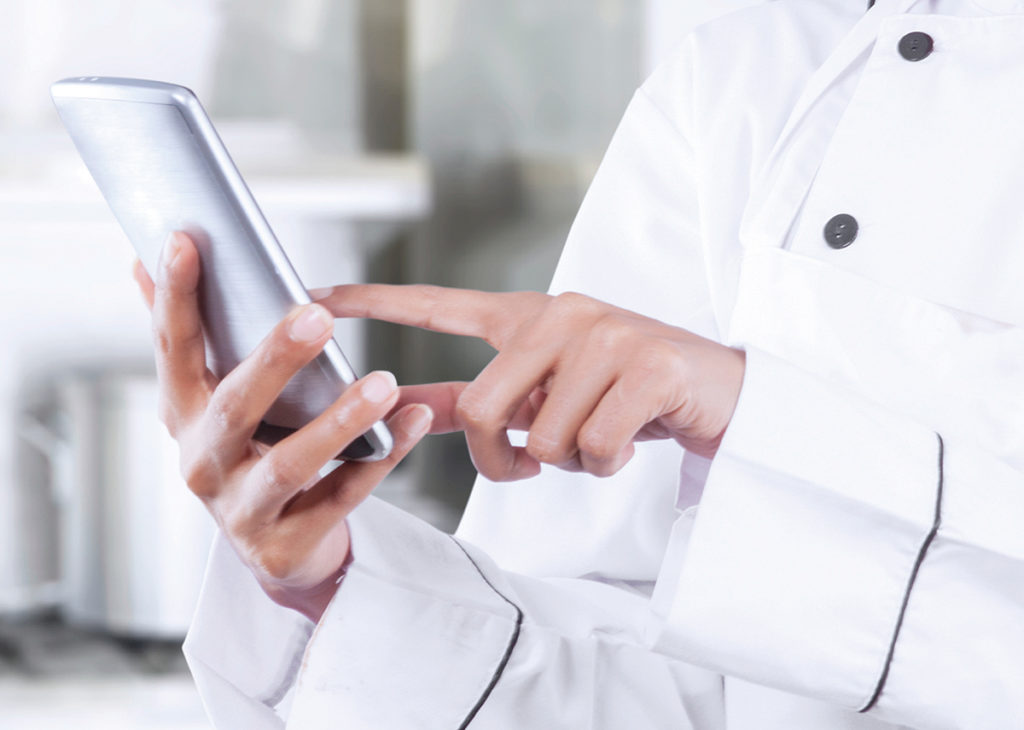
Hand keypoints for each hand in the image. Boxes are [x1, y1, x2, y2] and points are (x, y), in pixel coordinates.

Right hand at [133, 232, 432, 621]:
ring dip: (340, 420)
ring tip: (384, 384)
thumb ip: (187, 337)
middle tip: (317, 317)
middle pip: (235, 407)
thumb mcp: (210, 402)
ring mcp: (241, 511)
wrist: (275, 548)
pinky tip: (414, 421)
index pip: (173, 349)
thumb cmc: (248, 456)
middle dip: (274, 361)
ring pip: (292, 463)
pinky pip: (343, 496)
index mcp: (182, 416)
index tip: (186, 241)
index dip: (175, 297)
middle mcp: (202, 463)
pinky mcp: (285, 547)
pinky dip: (382, 458)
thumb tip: (142, 261)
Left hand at [312, 285, 745, 480]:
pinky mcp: (646, 367)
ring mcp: (605, 336)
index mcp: (530, 316)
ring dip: (568, 463)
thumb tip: (418, 412)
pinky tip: (633, 441)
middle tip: (535, 465)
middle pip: (485, 409)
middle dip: (503, 462)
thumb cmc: (629, 393)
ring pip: (543, 438)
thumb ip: (495, 396)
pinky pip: (593, 449)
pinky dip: (607, 466)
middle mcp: (561, 315)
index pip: (440, 305)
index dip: (375, 303)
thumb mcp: (556, 387)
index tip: (313, 298)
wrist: (721, 392)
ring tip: (602, 440)